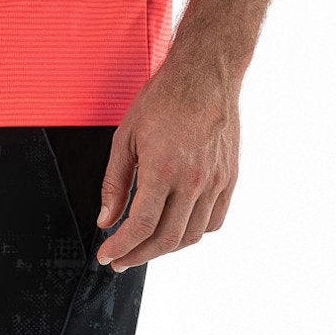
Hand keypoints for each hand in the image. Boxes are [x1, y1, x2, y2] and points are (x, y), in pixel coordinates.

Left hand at [95, 59, 239, 271]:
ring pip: (192, 235)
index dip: (121, 247)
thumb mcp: (126, 138)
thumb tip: (106, 220)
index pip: (140, 226)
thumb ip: (114, 184)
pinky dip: (193, 233)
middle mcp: (193, 180)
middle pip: (166, 238)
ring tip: (145, 246)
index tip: (107, 256)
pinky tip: (176, 228)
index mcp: (163, 169)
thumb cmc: (163, 99)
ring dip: (166, 247)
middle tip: (121, 260)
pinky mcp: (229, 178)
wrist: (206, 75)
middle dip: (139, 255)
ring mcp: (215, 181)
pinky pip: (214, 221)